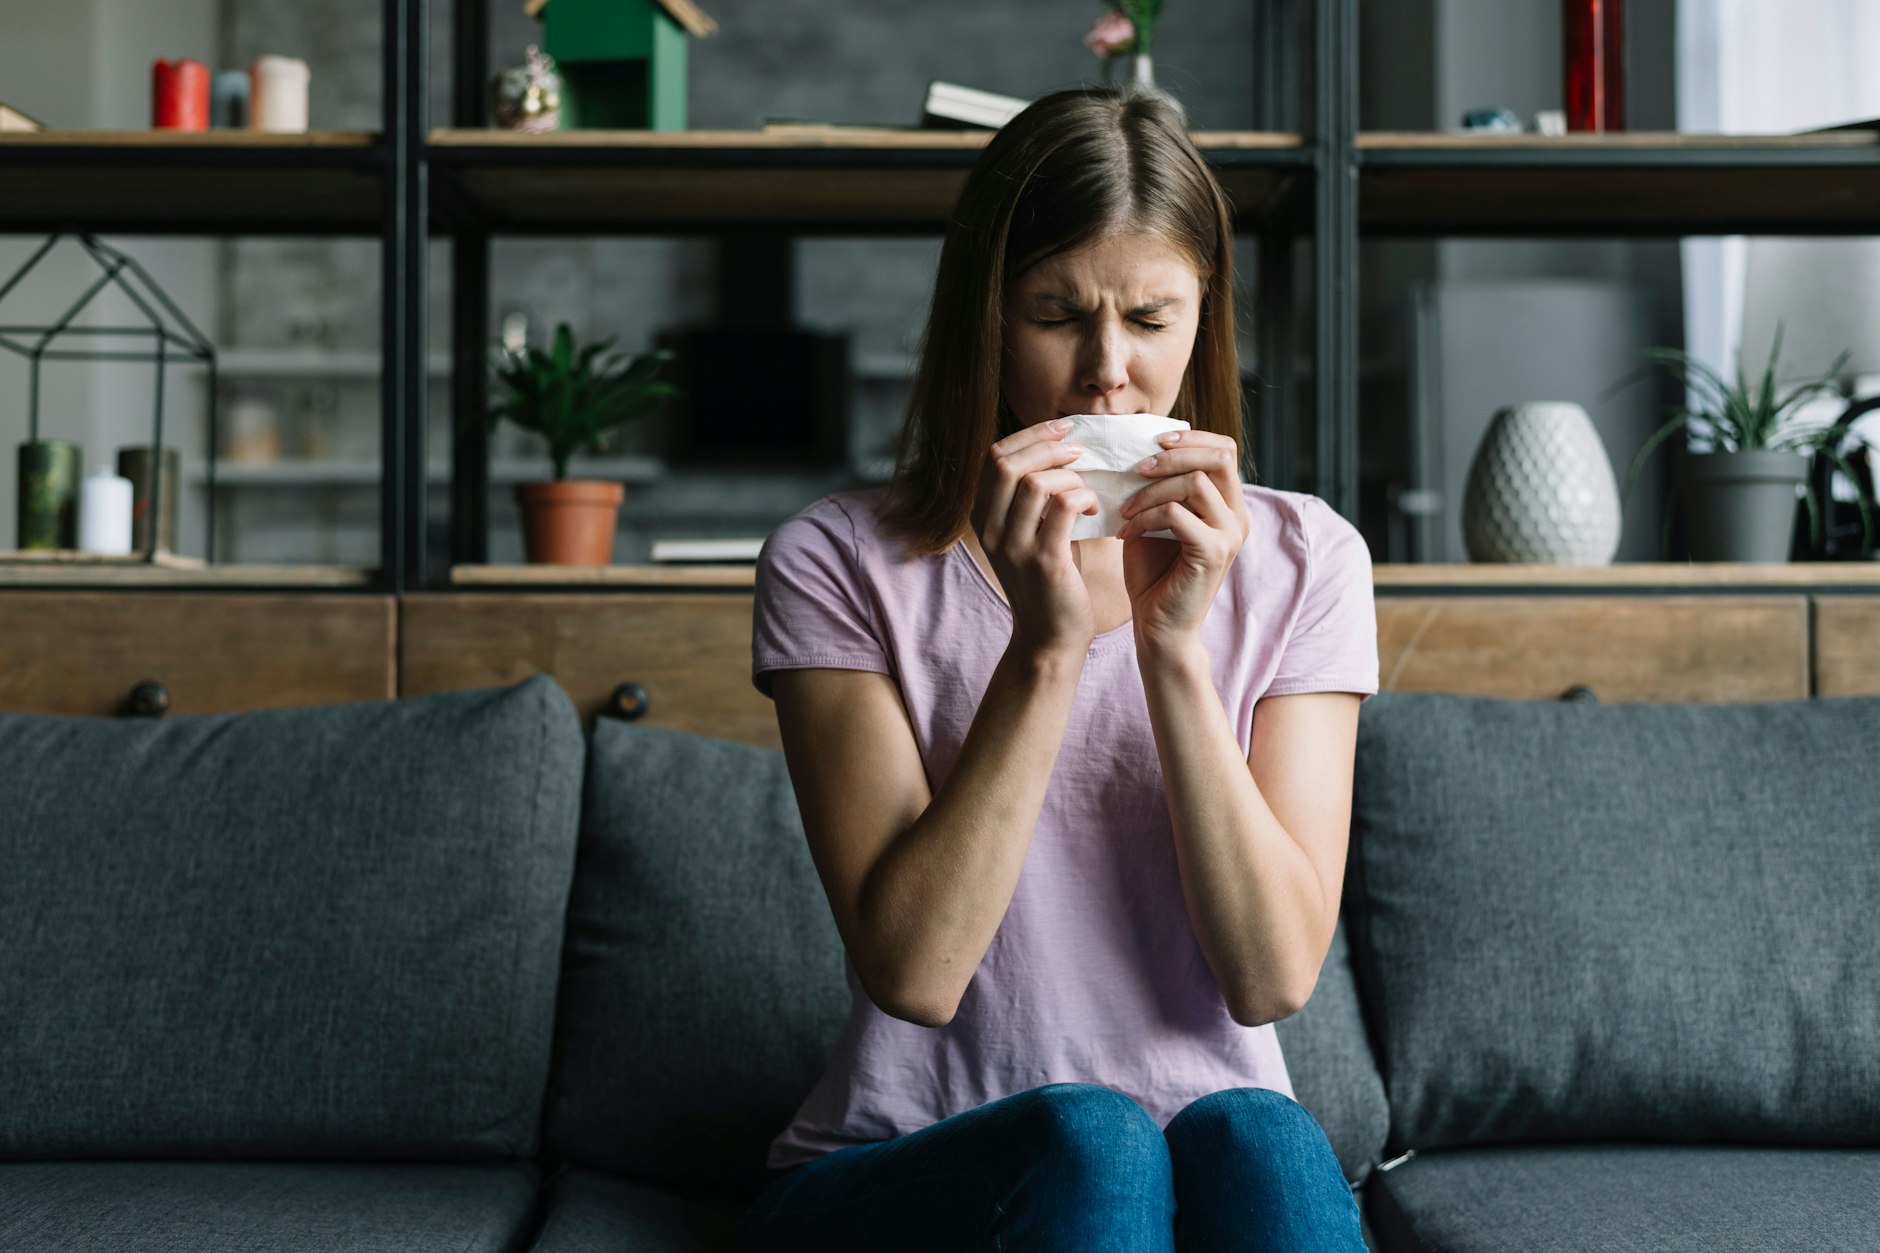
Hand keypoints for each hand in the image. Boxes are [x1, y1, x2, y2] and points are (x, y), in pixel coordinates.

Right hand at [971, 419, 1102, 657]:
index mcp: (983, 517)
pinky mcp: (1044, 561)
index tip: (1063, 429)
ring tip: (1088, 487)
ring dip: (1070, 475)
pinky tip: (1096, 507)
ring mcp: (1013, 547)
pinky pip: (1064, 507)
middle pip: (1006, 462)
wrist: (1051, 638)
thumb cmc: (1050, 580)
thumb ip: (1034, 496)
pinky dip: (1084, 497)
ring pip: (1034, 482)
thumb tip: (1062, 446)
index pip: (994, 456)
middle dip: (1047, 445)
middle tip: (1078, 449)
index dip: (1030, 435)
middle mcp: (990, 530)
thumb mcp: (1030, 533)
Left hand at [1114, 429, 1251, 647]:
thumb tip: (1136, 446)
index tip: (1154, 440)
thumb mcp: (1153, 519)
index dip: (1192, 437)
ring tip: (1125, 509)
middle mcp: (1237, 516)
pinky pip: (1178, 513)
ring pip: (1195, 482)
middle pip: (1218, 456)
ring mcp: (1230, 534)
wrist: (1158, 628)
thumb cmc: (1152, 574)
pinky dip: (1147, 515)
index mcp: (1227, 505)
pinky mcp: (1213, 552)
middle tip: (1137, 466)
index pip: (1223, 449)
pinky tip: (1126, 531)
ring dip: (1151, 490)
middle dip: (1173, 454)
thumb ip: (1157, 486)